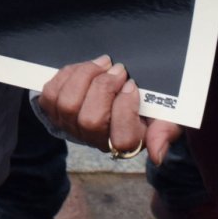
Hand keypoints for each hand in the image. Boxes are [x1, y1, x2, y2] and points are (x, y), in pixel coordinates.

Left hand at [38, 56, 177, 164]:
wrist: (124, 90)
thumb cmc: (147, 105)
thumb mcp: (166, 116)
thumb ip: (165, 132)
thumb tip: (157, 154)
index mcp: (126, 144)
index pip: (122, 140)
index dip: (126, 108)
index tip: (133, 86)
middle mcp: (96, 140)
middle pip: (90, 120)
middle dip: (104, 87)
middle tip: (118, 70)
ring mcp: (73, 127)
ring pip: (67, 104)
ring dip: (85, 76)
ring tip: (102, 64)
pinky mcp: (56, 111)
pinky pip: (51, 94)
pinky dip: (66, 75)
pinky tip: (84, 69)